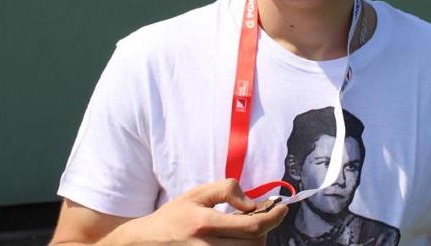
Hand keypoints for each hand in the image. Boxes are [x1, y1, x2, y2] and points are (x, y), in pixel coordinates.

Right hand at [120, 179, 287, 244]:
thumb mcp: (197, 194)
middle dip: (265, 228)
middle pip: (255, 244)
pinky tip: (237, 238)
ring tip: (245, 227)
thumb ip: (226, 191)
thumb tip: (252, 202)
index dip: (274, 217)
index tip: (282, 208)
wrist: (148, 242)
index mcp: (204, 224)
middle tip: (260, 215)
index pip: (252, 226)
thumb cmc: (174, 216)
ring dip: (255, 240)